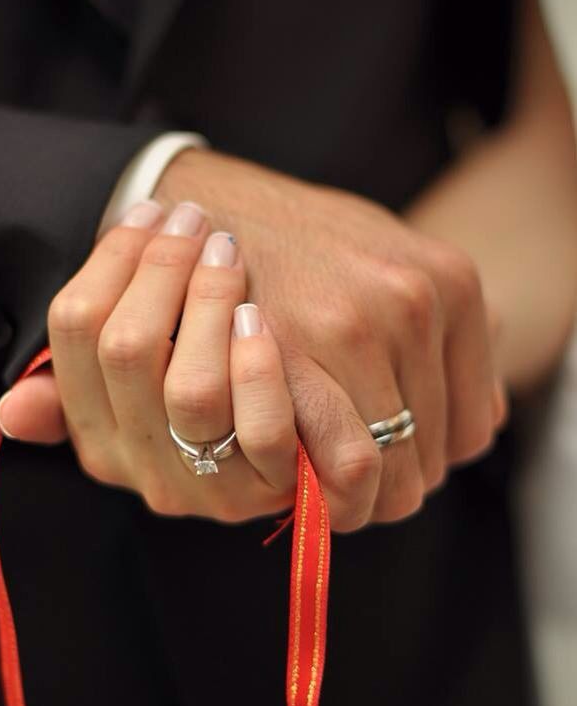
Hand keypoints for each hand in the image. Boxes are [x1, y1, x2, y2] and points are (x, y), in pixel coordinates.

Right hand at [0, 200, 297, 522]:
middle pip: (126, 350)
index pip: (74, 332)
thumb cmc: (206, 407)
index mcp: (96, 438)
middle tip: (194, 219)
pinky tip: (257, 318)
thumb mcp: (132, 405)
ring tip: (226, 253)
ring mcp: (208, 486)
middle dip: (160, 268)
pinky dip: (257, 368)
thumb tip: (11, 410)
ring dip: (208, 303)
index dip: (110, 260)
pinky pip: (260, 428)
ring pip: (191, 390)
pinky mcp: (271, 487)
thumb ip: (74, 393)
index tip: (150, 213)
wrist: (296, 467)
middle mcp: (143, 468)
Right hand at [154, 150, 506, 529]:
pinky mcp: (293, 354)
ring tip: (326, 484)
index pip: (473, 429)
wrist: (215, 209)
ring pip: (389, 472)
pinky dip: (328, 492)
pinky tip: (304, 481)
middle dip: (394, 486)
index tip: (397, 467)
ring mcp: (354, 328)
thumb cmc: (309, 247)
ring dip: (358, 496)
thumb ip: (452, 336)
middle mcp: (413, 303)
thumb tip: (490, 413)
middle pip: (430, 458)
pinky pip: (341, 464)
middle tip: (356, 483)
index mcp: (453, 284)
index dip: (432, 461)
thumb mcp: (398, 262)